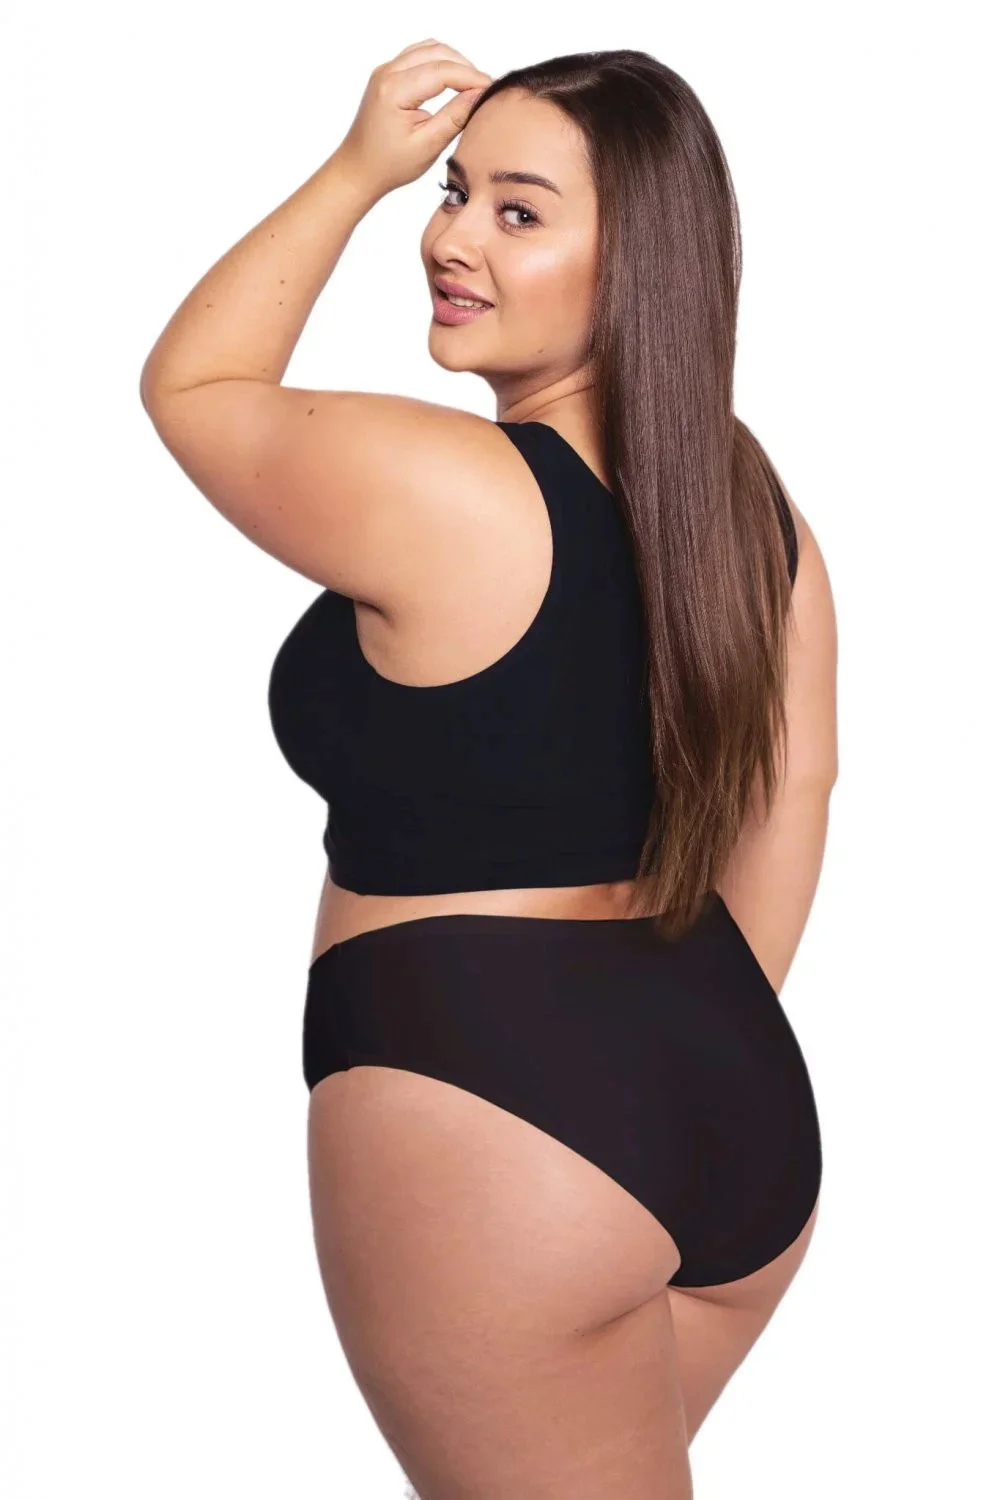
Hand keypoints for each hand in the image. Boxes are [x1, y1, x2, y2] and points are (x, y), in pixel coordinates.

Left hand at [335, 39, 491, 201]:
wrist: (358, 168)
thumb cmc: (389, 164)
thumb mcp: (427, 146)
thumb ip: (454, 117)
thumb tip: (479, 95)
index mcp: (394, 90)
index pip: (442, 70)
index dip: (471, 77)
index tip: (492, 89)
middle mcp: (387, 72)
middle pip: (437, 53)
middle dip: (465, 68)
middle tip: (485, 89)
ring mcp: (386, 70)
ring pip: (429, 49)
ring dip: (454, 62)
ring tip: (472, 86)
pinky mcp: (388, 74)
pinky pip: (419, 56)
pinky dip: (440, 63)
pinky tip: (453, 81)